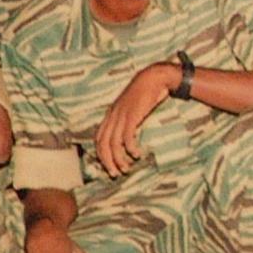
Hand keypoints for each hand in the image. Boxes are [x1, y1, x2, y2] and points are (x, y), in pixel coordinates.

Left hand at [94, 63, 174, 177]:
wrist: (153, 78)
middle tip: (116, 174)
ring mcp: (121, 116)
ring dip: (119, 159)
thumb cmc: (144, 94)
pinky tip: (137, 154)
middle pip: (103, 144)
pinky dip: (130, 149)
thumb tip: (125, 137)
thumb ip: (125, 119)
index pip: (99, 139)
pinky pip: (127, 137)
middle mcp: (112, 116)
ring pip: (113, 144)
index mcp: (110, 115)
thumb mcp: (130, 107)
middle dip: (108, 162)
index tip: (110, 166)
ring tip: (126, 169)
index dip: (102, 155)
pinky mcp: (132, 116)